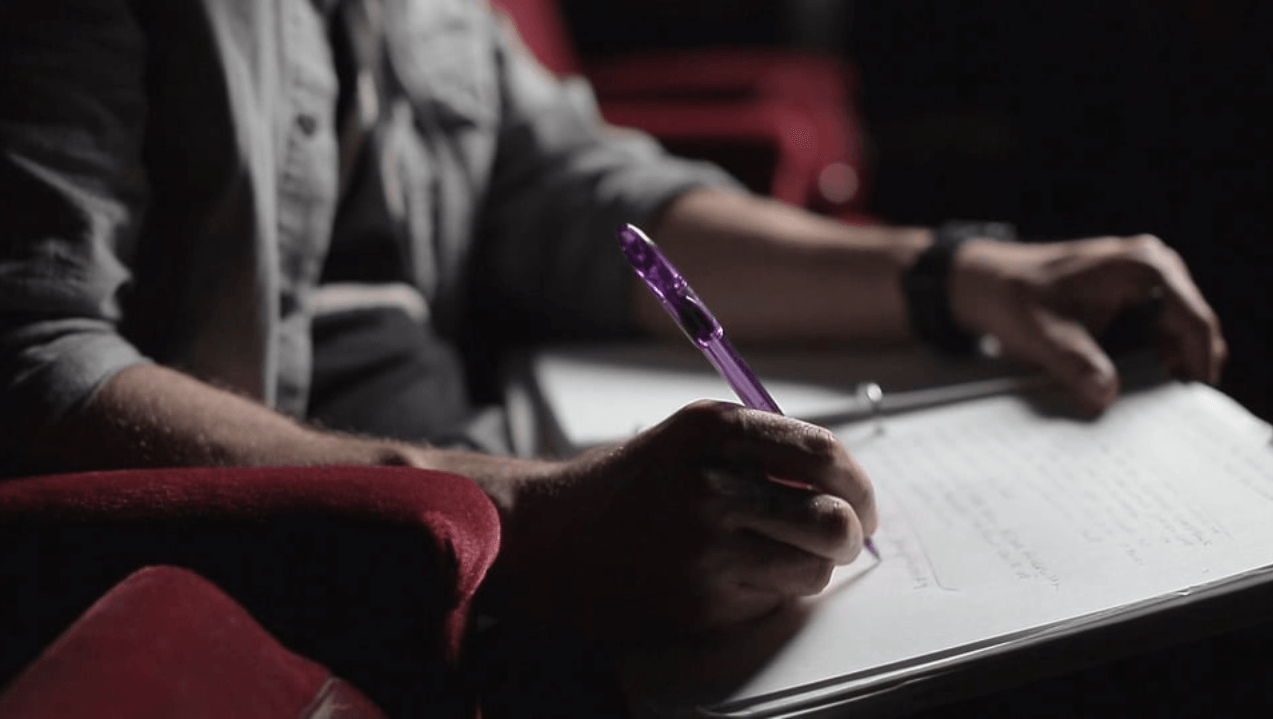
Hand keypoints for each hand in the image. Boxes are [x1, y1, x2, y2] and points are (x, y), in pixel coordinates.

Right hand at [487, 401, 875, 639]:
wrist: (551, 538)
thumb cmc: (627, 488)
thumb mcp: (687, 441)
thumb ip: (759, 450)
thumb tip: (842, 485)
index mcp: (711, 432)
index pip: (822, 454)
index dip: (857, 483)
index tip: (861, 500)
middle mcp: (711, 485)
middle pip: (832, 517)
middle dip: (852, 533)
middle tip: (845, 538)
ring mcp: (706, 548)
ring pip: (813, 567)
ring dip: (811, 566)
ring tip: (778, 557)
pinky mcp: (701, 602)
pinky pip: (774, 601)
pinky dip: (771, 592)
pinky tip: (735, 578)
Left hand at [951, 234, 1226, 412]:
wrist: (986, 281)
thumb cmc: (1012, 296)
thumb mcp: (1040, 332)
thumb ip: (1074, 363)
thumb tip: (1105, 396)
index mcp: (1143, 270)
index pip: (1194, 323)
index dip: (1199, 366)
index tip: (1192, 405)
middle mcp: (1155, 269)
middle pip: (1192, 331)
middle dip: (1182, 371)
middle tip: (1168, 416)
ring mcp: (1147, 282)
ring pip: (1177, 335)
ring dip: (1165, 368)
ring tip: (1147, 407)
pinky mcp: (1134, 298)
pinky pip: (1156, 333)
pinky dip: (1148, 360)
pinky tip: (1128, 386)